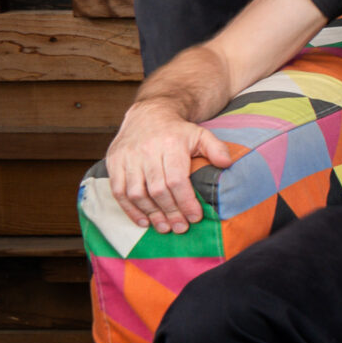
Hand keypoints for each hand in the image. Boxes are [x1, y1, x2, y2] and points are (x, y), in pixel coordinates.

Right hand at [104, 99, 239, 232]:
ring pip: (136, 193)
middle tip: (180, 228)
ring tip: (164, 227)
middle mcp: (146, 151)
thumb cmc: (178, 131)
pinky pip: (118, 191)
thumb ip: (216, 149)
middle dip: (170, 212)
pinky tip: (143, 221)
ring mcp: (127, 157)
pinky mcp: (114, 163)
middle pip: (157, 189)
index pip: (176, 180)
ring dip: (150, 214)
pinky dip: (129, 209)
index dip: (186, 201)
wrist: (148, 114)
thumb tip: (227, 164)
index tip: (195, 217)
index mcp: (170, 144)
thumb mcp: (201, 134)